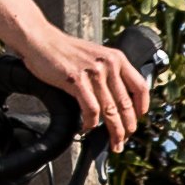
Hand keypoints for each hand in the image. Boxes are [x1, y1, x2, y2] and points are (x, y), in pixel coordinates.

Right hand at [34, 15, 150, 143]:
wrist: (42, 40)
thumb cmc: (66, 51)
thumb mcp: (97, 56)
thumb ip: (110, 73)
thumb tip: (118, 98)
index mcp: (117, 58)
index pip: (140, 86)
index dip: (142, 107)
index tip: (138, 119)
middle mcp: (109, 65)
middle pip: (126, 104)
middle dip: (128, 127)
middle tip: (125, 140)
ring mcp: (93, 72)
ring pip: (111, 110)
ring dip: (114, 132)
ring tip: (114, 143)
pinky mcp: (76, 80)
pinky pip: (91, 109)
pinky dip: (91, 123)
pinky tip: (88, 128)